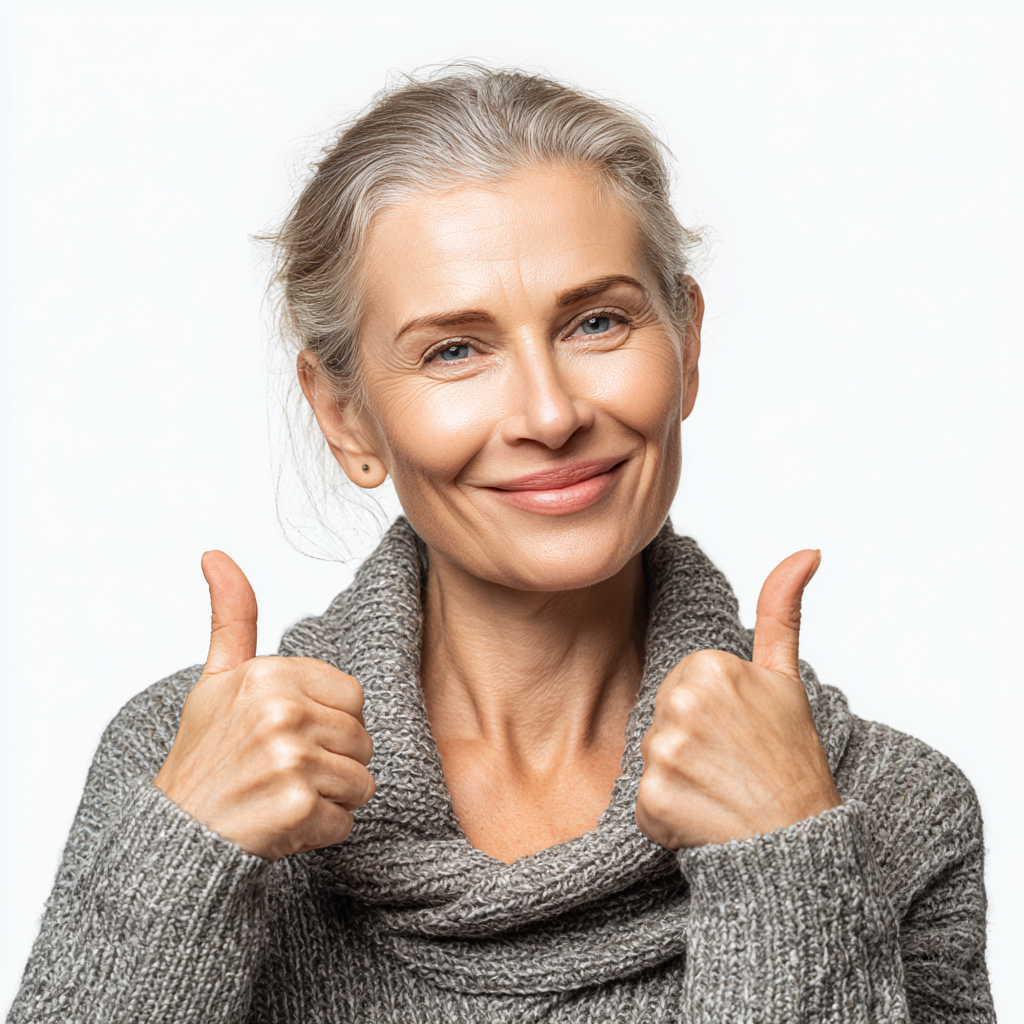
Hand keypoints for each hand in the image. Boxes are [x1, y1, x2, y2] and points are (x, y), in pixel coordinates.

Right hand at [154, 551, 374, 860]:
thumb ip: (232, 616)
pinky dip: (320, 831)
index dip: (328, 722)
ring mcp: (291, 761)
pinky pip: (347, 820)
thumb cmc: (206, 754)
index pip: (353, 697)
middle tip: (283, 770)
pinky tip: (282, 822)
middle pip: (362, 739)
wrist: (176, 834)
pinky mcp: (298, 808)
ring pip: (361, 780)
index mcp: (269, 675)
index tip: (287, 735)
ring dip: (329, 797)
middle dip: (332, 761)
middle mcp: (282, 713)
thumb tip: (216, 554)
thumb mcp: (216, 678)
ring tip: (283, 794)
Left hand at [635, 549, 840, 848]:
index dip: (709, 712)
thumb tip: (806, 552)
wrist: (797, 844)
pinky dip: (667, 814)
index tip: (740, 732)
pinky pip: (643, 799)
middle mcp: (680, 704)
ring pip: (651, 756)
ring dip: (678, 777)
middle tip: (731, 763)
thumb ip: (781, 610)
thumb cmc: (792, 761)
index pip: (681, 683)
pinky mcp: (649, 799)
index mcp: (708, 666)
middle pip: (661, 715)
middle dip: (689, 740)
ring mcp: (663, 753)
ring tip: (720, 789)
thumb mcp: (786, 680)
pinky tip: (703, 816)